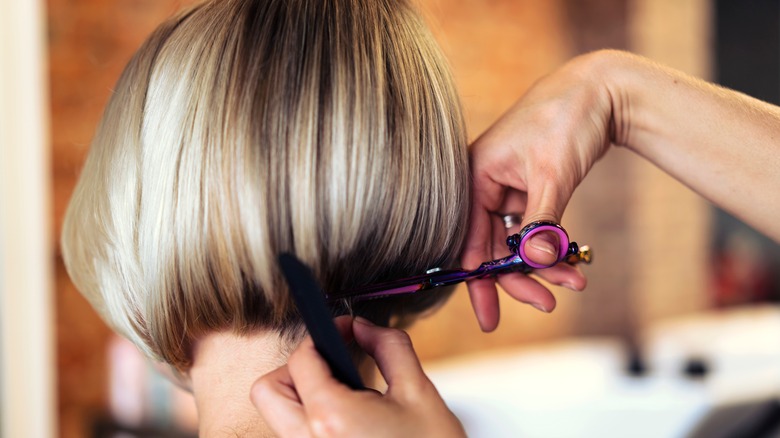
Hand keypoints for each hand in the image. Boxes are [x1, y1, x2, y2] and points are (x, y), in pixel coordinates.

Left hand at [251, 316, 465, 437]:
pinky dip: (311, 422)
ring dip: (300, 398)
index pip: (301, 359)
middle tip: (331, 364)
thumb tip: (365, 328)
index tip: (344, 330)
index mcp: (330, 418)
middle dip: (295, 368)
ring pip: (278, 418)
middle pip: (268, 391)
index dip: (324, 334)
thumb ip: (390, 348)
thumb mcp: (419, 393)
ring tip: (343, 396)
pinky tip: (346, 422)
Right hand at [462, 51, 616, 330]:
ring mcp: (507, 188)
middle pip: (493, 248)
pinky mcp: (530, 190)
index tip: (490, 319)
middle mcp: (484, 185)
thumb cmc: (566, 121)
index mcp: (474, 177)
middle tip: (547, 304)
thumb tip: (534, 266)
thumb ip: (541, 223)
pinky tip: (573, 264)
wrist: (600, 90)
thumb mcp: (552, 174)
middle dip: (520, 278)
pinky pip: (535, 230)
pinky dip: (552, 247)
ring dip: (543, 266)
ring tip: (574, 283)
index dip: (479, 282)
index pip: (469, 242)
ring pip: (517, 243)